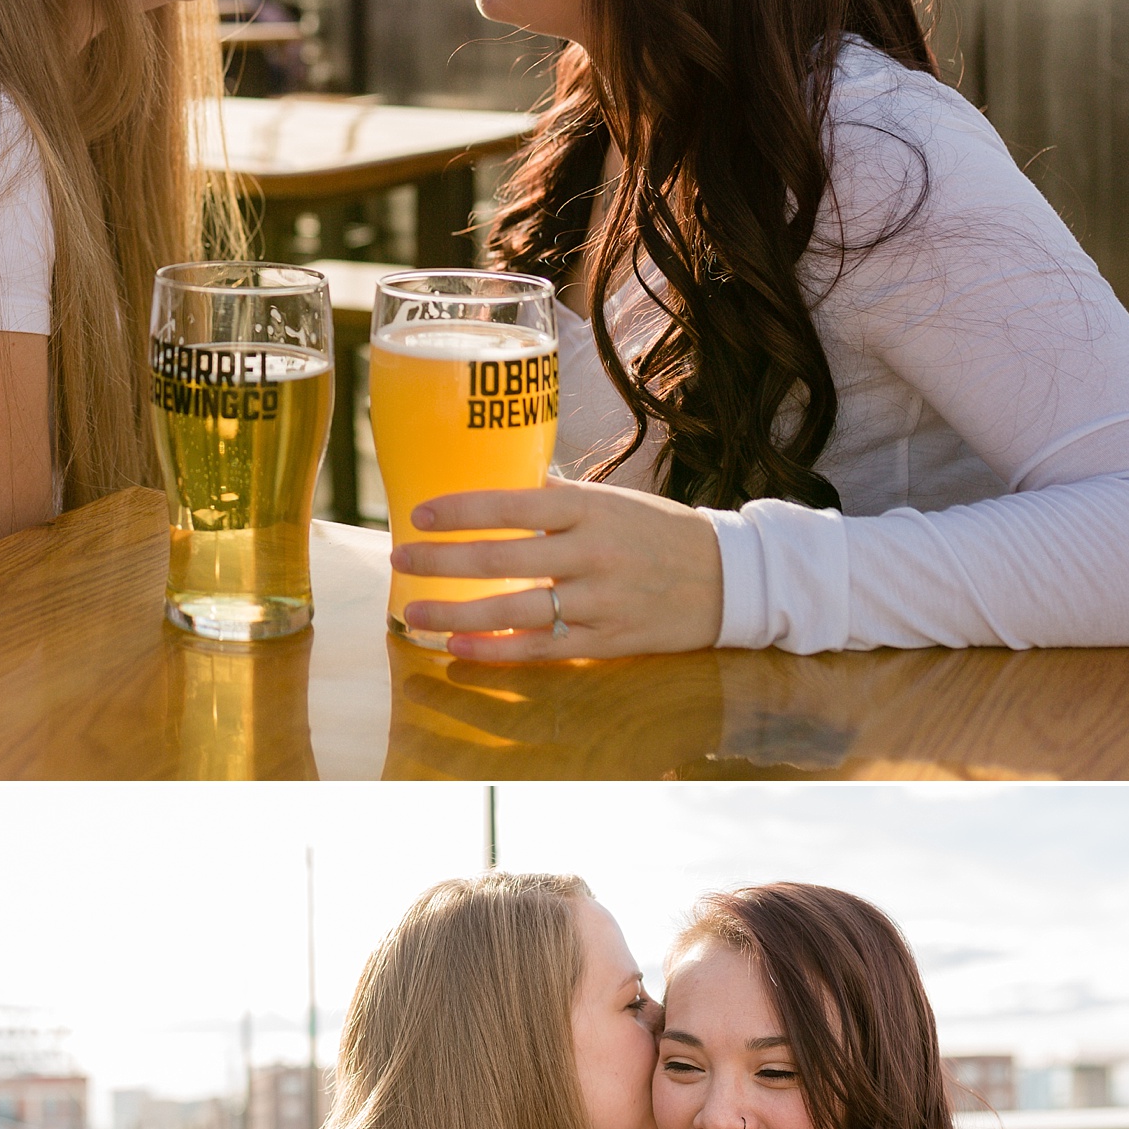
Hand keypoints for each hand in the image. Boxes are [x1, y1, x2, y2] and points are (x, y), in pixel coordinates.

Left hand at [397, 477, 724, 660]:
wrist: (728, 578)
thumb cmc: (660, 534)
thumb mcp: (614, 500)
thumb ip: (560, 496)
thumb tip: (507, 477)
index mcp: (590, 509)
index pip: (512, 505)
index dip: (461, 510)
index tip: (420, 514)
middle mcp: (591, 553)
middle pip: (501, 556)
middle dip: (442, 560)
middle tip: (400, 558)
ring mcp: (598, 601)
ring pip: (513, 609)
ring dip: (456, 613)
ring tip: (414, 612)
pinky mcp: (606, 642)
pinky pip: (540, 649)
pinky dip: (495, 650)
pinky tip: (458, 648)